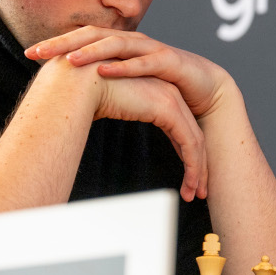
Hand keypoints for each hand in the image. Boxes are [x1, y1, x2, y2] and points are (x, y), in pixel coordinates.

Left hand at [27, 27, 231, 117]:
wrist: (204, 88)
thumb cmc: (162, 86)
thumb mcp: (127, 85)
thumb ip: (102, 84)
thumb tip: (69, 94)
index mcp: (120, 45)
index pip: (82, 38)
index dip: (57, 44)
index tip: (29, 54)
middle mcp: (133, 41)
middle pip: (93, 35)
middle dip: (64, 43)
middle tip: (38, 52)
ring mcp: (152, 48)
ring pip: (117, 44)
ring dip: (91, 50)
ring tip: (68, 60)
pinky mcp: (170, 61)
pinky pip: (145, 62)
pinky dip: (124, 66)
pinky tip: (105, 70)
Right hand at [39, 57, 206, 201]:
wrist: (78, 81)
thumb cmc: (82, 95)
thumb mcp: (109, 107)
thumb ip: (118, 113)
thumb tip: (103, 128)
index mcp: (157, 93)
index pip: (180, 129)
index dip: (186, 154)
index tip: (187, 177)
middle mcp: (169, 94)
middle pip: (192, 135)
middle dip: (197, 165)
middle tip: (198, 190)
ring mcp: (171, 99)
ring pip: (195, 141)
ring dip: (196, 170)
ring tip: (193, 193)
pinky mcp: (169, 109)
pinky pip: (189, 143)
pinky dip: (192, 165)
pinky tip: (190, 183)